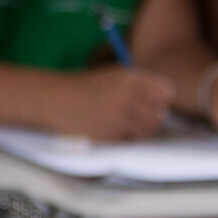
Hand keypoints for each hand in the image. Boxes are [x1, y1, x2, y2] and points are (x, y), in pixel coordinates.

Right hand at [49, 66, 173, 140]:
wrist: (52, 99)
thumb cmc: (82, 88)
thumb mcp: (111, 76)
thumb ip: (138, 86)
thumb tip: (163, 106)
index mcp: (129, 77)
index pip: (165, 91)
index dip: (161, 100)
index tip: (152, 103)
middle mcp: (127, 95)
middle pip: (160, 113)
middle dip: (152, 117)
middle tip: (138, 118)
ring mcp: (119, 116)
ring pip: (148, 130)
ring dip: (140, 130)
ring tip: (124, 125)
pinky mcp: (110, 134)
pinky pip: (130, 141)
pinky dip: (125, 139)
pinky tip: (111, 130)